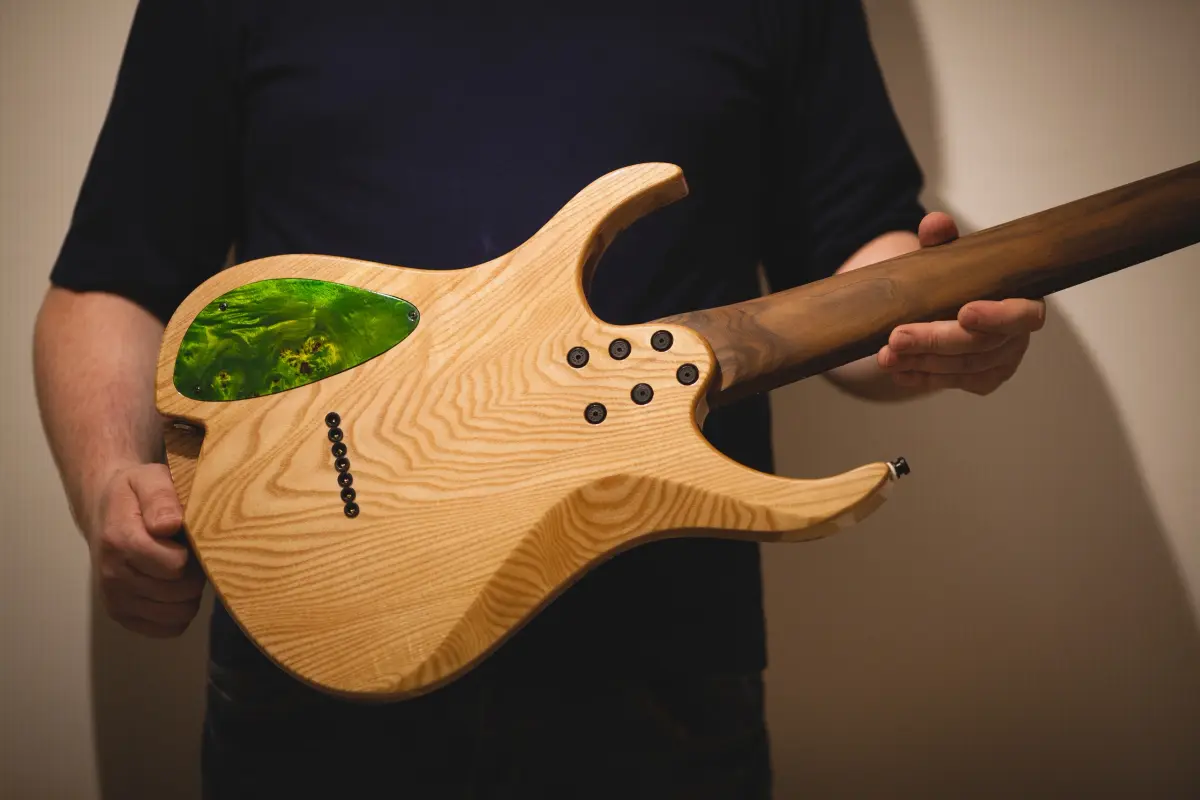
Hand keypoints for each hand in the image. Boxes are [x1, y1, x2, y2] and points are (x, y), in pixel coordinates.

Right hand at [88, 463, 203, 637]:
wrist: (106, 509)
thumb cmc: (136, 492)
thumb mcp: (150, 478)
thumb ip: (161, 498)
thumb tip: (169, 525)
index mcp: (120, 541)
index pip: (175, 566)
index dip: (192, 554)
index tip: (187, 538)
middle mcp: (112, 576)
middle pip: (180, 592)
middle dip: (194, 574)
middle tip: (189, 553)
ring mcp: (115, 600)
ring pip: (178, 614)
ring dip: (188, 594)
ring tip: (180, 569)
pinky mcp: (123, 616)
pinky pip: (168, 628)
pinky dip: (179, 612)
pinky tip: (174, 589)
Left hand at [877, 212, 1045, 395]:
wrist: (948, 308)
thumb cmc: (958, 279)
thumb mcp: (948, 256)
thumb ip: (943, 241)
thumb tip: (934, 224)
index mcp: (1023, 300)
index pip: (1023, 315)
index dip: (997, 316)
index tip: (964, 312)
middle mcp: (1017, 336)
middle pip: (981, 346)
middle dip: (936, 341)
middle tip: (897, 337)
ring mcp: (1000, 362)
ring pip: (962, 367)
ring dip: (920, 361)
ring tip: (885, 355)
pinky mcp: (981, 381)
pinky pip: (950, 382)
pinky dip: (921, 377)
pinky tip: (897, 370)